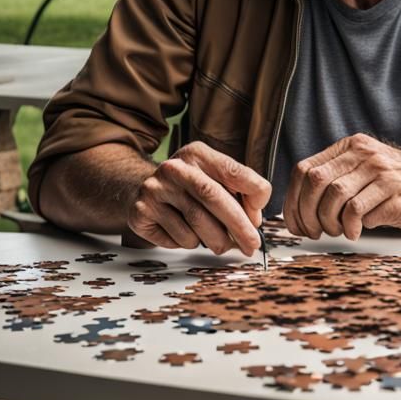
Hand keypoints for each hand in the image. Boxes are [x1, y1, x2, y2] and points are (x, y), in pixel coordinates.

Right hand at [126, 141, 270, 255]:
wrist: (142, 188)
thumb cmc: (188, 186)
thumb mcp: (212, 177)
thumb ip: (238, 192)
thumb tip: (254, 222)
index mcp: (198, 154)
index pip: (233, 171)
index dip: (253, 195)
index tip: (259, 219)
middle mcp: (174, 168)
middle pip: (213, 197)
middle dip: (238, 226)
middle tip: (250, 245)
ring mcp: (155, 189)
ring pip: (196, 224)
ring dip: (215, 240)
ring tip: (218, 241)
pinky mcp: (142, 212)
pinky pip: (177, 239)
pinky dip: (190, 243)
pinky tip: (187, 233)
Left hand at [283, 133, 400, 240]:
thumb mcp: (369, 172)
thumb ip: (340, 178)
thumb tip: (301, 206)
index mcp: (353, 146)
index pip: (305, 169)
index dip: (293, 200)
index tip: (294, 223)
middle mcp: (365, 152)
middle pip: (315, 181)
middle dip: (306, 213)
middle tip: (313, 233)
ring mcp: (380, 169)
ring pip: (334, 195)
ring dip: (329, 221)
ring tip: (338, 231)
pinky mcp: (393, 189)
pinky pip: (357, 210)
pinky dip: (350, 226)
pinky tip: (356, 232)